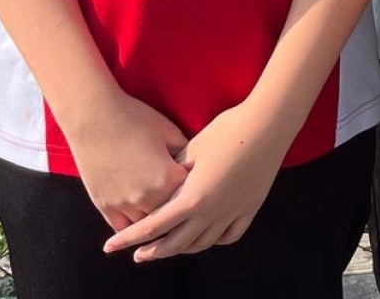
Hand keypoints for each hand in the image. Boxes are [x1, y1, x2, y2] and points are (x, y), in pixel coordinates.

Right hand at [60, 89, 191, 231]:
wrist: (93, 117)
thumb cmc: (133, 118)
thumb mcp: (168, 131)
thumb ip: (184, 153)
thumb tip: (192, 167)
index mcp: (167, 179)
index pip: (191, 194)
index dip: (195, 187)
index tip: (198, 184)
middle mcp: (147, 198)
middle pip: (170, 215)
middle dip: (177, 208)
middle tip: (184, 202)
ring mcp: (124, 205)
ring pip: (147, 226)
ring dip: (156, 221)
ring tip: (164, 217)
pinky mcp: (104, 206)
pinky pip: (122, 228)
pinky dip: (132, 230)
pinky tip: (139, 229)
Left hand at [102, 105, 289, 261]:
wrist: (268, 124)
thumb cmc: (228, 131)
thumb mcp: (193, 148)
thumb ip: (174, 171)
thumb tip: (161, 183)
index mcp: (193, 197)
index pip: (154, 226)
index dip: (130, 237)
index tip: (111, 246)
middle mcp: (212, 212)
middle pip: (176, 244)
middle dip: (153, 251)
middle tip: (138, 255)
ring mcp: (233, 212)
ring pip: (202, 244)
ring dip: (181, 250)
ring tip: (168, 248)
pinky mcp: (250, 207)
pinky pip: (229, 236)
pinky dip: (214, 241)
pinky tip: (206, 238)